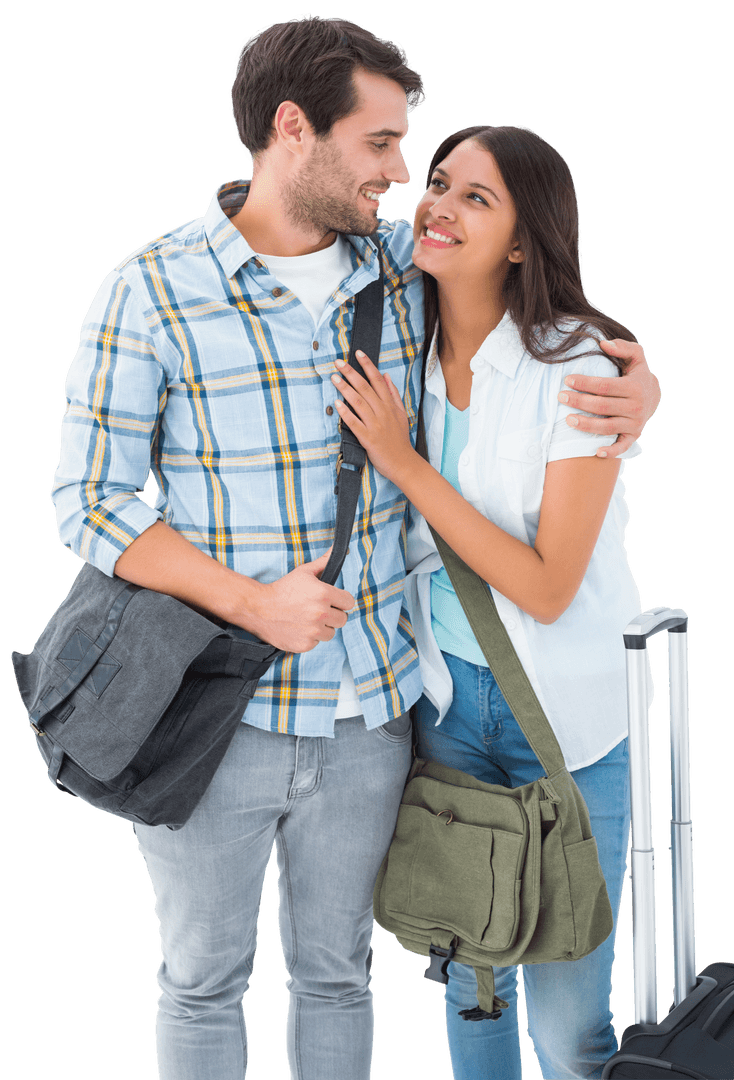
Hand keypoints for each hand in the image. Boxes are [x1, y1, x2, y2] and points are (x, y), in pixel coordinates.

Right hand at [242, 550, 354, 653]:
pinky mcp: (305, 644)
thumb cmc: (282, 589)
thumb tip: (342, 549)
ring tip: (307, 619)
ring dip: (323, 627)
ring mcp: (313, 631)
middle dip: (333, 614)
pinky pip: (317, 643)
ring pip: (331, 632)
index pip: (349, 602)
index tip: (332, 601)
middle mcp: (321, 614)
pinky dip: (310, 637)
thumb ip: (325, 562)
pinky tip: (299, 628)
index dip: (341, 600)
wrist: (259, 608)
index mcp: (324, 594)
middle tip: (318, 610)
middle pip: (343, 619)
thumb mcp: (304, 572)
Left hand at [331, 350, 414, 480]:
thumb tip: (386, 376)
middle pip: (365, 387)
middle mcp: (382, 412)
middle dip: (351, 373)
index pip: (377, 379)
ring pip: (358, 402)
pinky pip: (354, 423)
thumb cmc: (400, 439)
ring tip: (334, 378)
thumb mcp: (401, 413)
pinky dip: (345, 413)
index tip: (358, 353)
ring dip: (345, 389)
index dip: (367, 365)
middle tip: (338, 362)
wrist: (403, 462)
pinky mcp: (367, 438)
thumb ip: (393, 394)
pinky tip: (336, 404)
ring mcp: (375, 424)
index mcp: (389, 405)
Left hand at [559, 339, 660, 457]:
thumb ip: (622, 347)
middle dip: (580, 402)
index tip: (567, 380)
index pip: (605, 386)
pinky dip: (611, 451)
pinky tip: (595, 452)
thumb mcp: (635, 356)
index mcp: (635, 387)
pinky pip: (622, 447)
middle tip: (561, 397)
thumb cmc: (636, 374)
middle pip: (603, 406)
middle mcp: (637, 406)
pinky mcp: (633, 436)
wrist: (653, 396)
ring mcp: (636, 423)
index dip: (585, 383)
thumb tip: (603, 343)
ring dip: (587, 425)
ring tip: (568, 420)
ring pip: (608, 427)